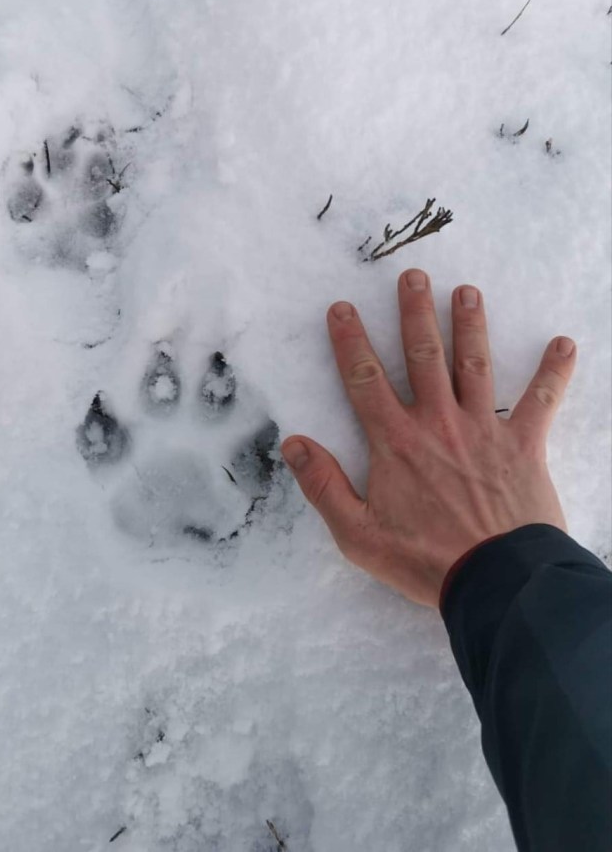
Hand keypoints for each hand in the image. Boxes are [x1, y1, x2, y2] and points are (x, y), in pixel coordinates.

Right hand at [281, 269, 576, 607]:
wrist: (495, 581)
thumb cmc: (425, 560)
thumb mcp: (357, 534)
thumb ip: (323, 486)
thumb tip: (293, 444)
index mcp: (396, 442)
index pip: (365, 380)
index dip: (350, 342)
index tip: (342, 308)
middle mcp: (438, 423)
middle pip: (423, 356)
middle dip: (415, 313)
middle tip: (414, 276)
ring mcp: (483, 429)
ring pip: (473, 365)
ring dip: (470, 325)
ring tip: (467, 291)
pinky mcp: (523, 445)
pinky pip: (541, 401)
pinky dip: (554, 372)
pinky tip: (564, 344)